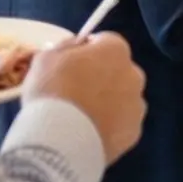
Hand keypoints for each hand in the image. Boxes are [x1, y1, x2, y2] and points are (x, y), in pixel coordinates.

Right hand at [23, 32, 147, 163]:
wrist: (60, 139)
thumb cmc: (51, 91)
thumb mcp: (46, 57)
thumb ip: (64, 48)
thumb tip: (76, 48)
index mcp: (115, 50)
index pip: (105, 42)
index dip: (86, 51)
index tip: (70, 64)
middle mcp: (134, 74)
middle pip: (117, 71)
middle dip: (101, 77)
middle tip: (75, 92)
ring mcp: (137, 105)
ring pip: (123, 99)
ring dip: (108, 102)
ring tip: (81, 117)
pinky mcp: (134, 132)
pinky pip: (122, 124)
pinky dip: (109, 126)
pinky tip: (89, 133)